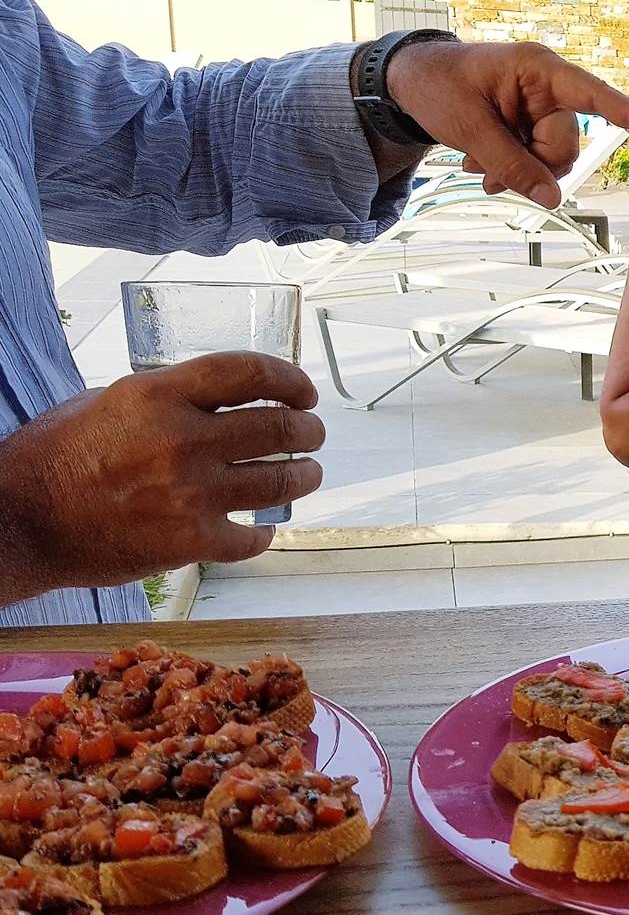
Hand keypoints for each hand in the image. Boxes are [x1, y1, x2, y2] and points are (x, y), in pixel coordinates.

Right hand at [0, 354, 324, 596]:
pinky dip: (263, 534)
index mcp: (157, 395)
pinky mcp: (190, 542)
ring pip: (281, 481)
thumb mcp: (106, 403)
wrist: (20, 521)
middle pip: (279, 427)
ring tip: (307, 474)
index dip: (289, 378)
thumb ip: (164, 399)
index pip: (248, 372)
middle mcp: (182, 441)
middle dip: (308, 429)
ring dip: (305, 476)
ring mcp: (191, 494)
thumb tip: (214, 400)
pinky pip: (252, 538)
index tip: (304, 391)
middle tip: (313, 434)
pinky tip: (261, 530)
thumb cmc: (53, 458)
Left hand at [386, 41, 628, 208]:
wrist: (409, 83)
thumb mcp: (469, 128)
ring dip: (520, 174)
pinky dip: (514, 172)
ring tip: (478, 171)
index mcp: (538, 70)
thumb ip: (511, 164)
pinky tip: (482, 169)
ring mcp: (539, 108)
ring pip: (553, 159)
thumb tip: (552, 199)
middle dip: (535, 167)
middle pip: (567, 143)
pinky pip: (538, 161)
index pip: (594, 95)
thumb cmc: (436, 86)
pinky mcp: (530, 125)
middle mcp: (547, 87)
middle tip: (490, 175)